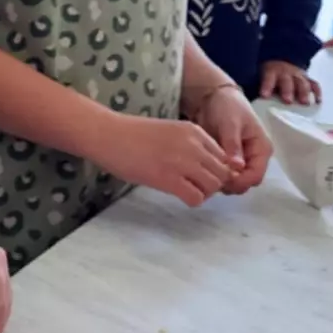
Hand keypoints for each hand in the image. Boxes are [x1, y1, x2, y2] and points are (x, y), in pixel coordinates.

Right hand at [90, 113, 230, 206]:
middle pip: (223, 172)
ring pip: (214, 186)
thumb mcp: (169, 132)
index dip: (217, 170)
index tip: (203, 176)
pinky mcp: (168, 178)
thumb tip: (203, 166)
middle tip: (196, 186)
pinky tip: (179, 195)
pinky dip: (192, 201)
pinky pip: (196, 197)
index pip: (224, 156)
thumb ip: (189, 145)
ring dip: (204, 193)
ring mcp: (182, 161)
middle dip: (214, 184)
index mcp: (194, 131)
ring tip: (186, 191)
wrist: (108, 134)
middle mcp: (193, 145)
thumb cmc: (132, 135)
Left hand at [194, 85, 272, 193]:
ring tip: (206, 171)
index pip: (256, 176)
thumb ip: (233, 145)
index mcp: (262, 149)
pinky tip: (204, 170)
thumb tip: (238, 167)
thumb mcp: (230, 124)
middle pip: (246, 183)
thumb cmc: (227, 107)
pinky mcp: (229, 163)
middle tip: (211, 175)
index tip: (221, 177)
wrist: (213, 97)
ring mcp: (242, 162)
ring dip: (222, 181)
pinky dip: (216, 176)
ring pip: (235, 183)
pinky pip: (225, 177)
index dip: (240, 181)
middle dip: (230, 184)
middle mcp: (254, 159)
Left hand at [258, 61, 321, 106]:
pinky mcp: (307, 79)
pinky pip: (314, 84)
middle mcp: (286, 73)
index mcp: (271, 72)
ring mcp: (298, 75)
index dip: (267, 86)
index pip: (268, 78)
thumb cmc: (269, 77)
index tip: (264, 95)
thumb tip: (249, 105)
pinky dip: (317, 92)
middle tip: (288, 101)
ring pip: (302, 82)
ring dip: (304, 92)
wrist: (281, 61)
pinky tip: (318, 101)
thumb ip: (255, 88)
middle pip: (287, 81)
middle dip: (288, 91)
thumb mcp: (259, 77)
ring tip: (305, 103)